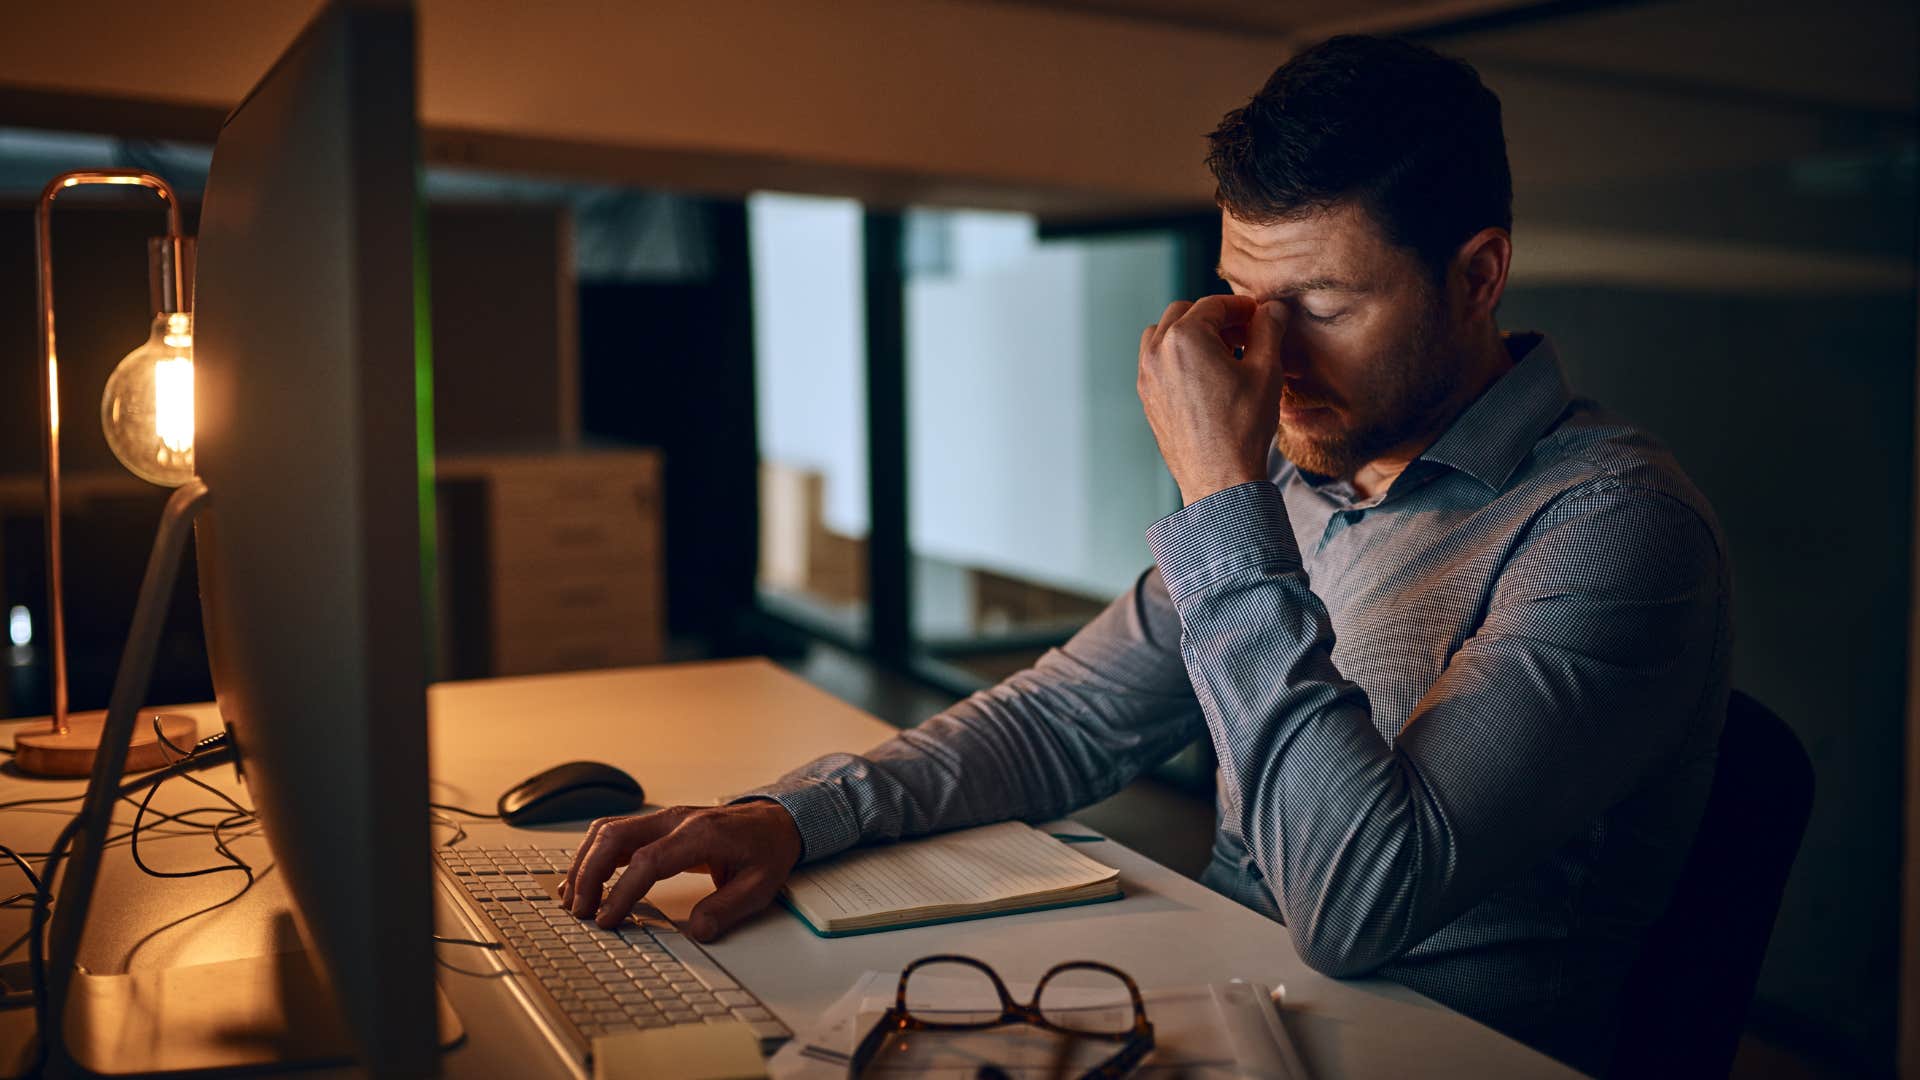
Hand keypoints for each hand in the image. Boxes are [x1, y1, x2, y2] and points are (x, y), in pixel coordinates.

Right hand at [558, 800, 802, 940]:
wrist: (775, 820)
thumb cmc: (767, 849)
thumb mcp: (761, 885)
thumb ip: (728, 908)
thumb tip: (698, 931)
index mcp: (701, 833)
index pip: (648, 860)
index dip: (622, 891)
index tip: (607, 918)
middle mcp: (675, 820)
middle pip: (615, 836)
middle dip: (589, 874)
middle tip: (580, 911)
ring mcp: (663, 819)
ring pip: (608, 830)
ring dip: (584, 862)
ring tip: (573, 898)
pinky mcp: (657, 826)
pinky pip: (615, 833)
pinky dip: (593, 855)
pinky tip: (584, 879)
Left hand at [1137, 294, 1286, 505]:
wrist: (1219, 478)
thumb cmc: (1242, 427)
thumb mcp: (1266, 371)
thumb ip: (1269, 329)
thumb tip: (1272, 308)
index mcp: (1184, 338)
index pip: (1214, 304)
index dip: (1241, 307)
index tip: (1260, 316)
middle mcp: (1157, 352)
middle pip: (1184, 313)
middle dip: (1215, 318)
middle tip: (1244, 334)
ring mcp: (1147, 376)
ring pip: (1164, 335)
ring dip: (1191, 334)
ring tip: (1223, 354)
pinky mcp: (1147, 397)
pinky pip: (1158, 361)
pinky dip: (1178, 357)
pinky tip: (1206, 377)